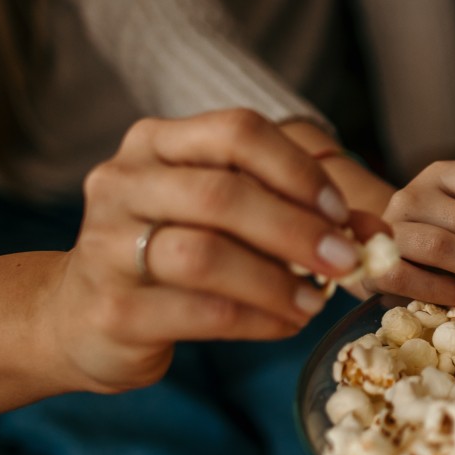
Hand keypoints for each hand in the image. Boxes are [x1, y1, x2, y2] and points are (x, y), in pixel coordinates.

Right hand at [47, 109, 366, 392]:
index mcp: (154, 144)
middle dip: (295, 229)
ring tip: (314, 301)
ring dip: (276, 280)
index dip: (296, 169)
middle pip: (221, 193)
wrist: (80, 318)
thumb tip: (374, 231)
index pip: (236, 131)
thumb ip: (291, 212)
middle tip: (342, 260)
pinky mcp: (113, 309)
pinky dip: (256, 319)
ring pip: (205, 254)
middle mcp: (122, 183)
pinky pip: (200, 311)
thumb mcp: (223, 219)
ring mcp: (107, 245)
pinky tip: (284, 324)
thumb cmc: (170, 256)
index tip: (337, 211)